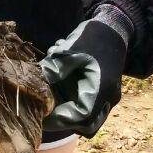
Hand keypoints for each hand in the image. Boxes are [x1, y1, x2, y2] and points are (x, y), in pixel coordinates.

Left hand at [39, 18, 126, 136]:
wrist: (114, 28)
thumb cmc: (93, 37)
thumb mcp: (71, 50)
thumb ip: (56, 67)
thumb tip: (38, 82)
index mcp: (101, 89)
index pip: (82, 117)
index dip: (61, 119)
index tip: (42, 113)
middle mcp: (108, 98)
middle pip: (87, 124)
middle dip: (64, 119)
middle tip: (45, 108)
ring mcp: (108, 96)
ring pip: (88, 116)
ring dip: (68, 107)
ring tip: (53, 88)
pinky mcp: (103, 91)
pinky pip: (88, 103)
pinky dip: (73, 98)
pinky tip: (61, 78)